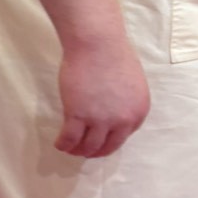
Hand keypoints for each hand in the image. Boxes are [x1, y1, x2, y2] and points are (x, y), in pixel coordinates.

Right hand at [56, 38, 149, 157]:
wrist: (98, 44)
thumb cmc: (113, 56)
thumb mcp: (131, 85)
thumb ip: (124, 103)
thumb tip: (111, 112)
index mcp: (139, 112)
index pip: (123, 137)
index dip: (109, 141)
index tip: (99, 141)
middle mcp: (123, 120)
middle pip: (107, 147)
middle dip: (95, 152)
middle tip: (84, 151)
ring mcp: (100, 120)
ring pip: (88, 147)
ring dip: (77, 151)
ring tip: (69, 148)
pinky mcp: (78, 115)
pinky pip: (69, 139)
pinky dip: (63, 144)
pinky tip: (58, 143)